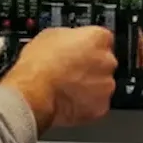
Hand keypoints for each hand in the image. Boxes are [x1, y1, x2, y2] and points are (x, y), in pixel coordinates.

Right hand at [0, 26, 116, 131]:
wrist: (34, 93)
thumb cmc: (38, 64)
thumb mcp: (51, 35)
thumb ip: (70, 37)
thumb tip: (69, 41)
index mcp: (99, 38)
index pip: (102, 40)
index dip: (88, 47)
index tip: (80, 53)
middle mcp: (108, 61)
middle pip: (104, 63)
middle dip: (91, 68)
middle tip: (71, 72)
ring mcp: (106, 85)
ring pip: (101, 85)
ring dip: (89, 87)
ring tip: (67, 89)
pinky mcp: (101, 107)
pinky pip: (96, 105)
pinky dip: (85, 105)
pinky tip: (69, 101)